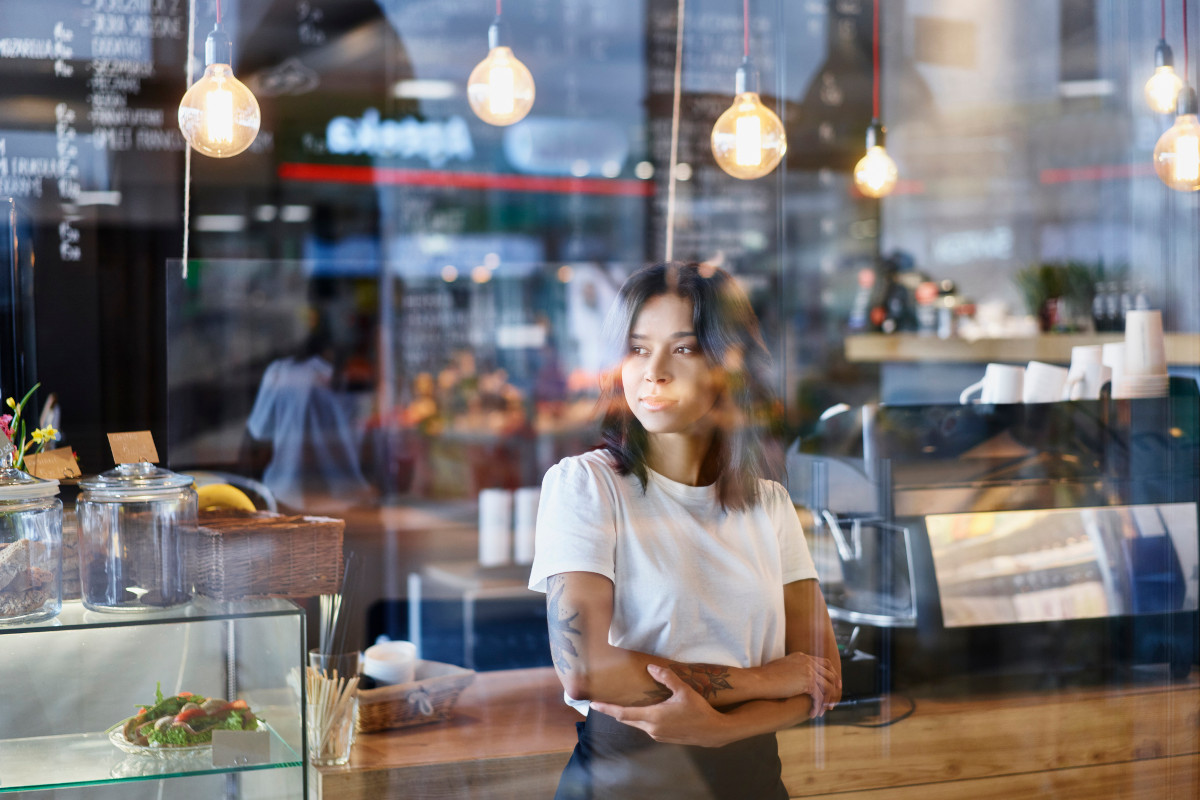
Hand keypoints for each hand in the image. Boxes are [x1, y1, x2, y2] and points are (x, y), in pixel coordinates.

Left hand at [589, 664, 731, 747]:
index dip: (607, 708)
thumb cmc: (699, 710)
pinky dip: (639, 719)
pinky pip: (645, 727)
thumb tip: (650, 668)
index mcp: (653, 717)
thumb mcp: (683, 691)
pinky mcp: (663, 738)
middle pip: (627, 719)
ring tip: (619, 705)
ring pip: (636, 724)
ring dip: (628, 715)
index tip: (593, 704)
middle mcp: (652, 729)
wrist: (712, 732)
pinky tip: (642, 712)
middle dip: (614, 711)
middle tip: (601, 703)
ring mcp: (657, 735)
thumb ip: (667, 678)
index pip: (623, 713)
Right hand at [764, 652, 840, 716]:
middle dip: (835, 687)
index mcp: (802, 656)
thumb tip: (797, 677)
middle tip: (833, 701)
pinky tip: (813, 714)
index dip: (832, 673)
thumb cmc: (765, 676)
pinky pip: (819, 697)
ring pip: (827, 687)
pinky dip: (818, 707)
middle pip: (830, 674)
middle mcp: (808, 662)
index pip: (824, 662)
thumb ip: (793, 668)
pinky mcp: (807, 682)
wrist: (760, 680)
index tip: (835, 684)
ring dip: (827, 701)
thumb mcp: (781, 666)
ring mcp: (809, 671)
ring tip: (823, 711)